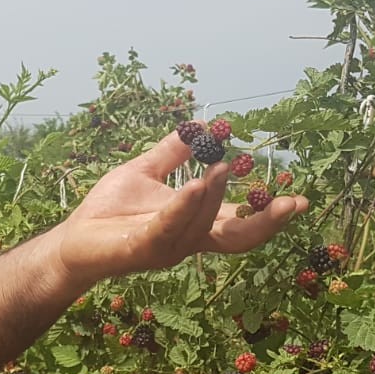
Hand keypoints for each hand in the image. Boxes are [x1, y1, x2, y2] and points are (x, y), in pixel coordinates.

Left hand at [53, 133, 309, 283]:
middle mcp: (188, 241)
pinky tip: (194, 186)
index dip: (271, 215)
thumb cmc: (109, 210)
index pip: (240, 222)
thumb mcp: (146, 172)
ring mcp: (167, 248)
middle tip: (291, 204)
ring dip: (215, 198)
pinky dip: (184, 208)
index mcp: (194, 224)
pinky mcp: (142, 249)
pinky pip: (168, 228)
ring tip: (222, 167)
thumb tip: (198, 124)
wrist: (73, 238)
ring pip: (203, 225)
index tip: (301, 201)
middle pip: (236, 237)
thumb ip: (172, 153)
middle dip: (266, 222)